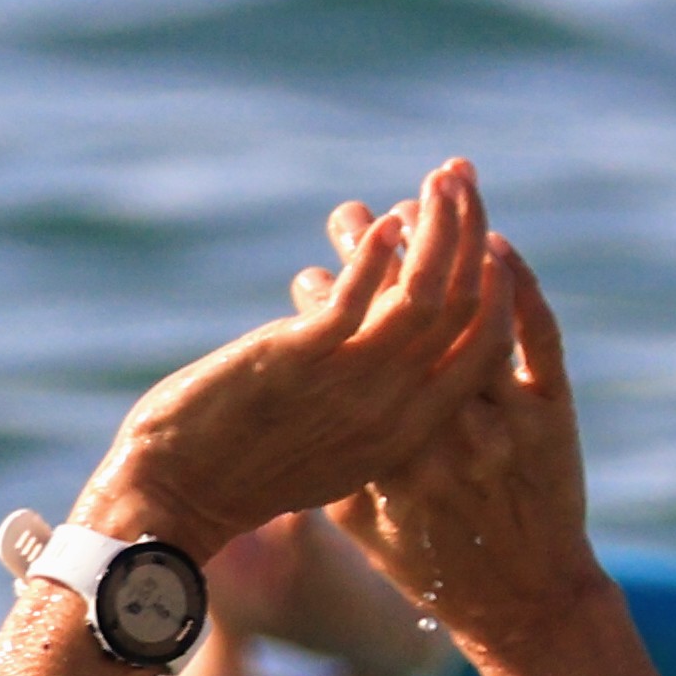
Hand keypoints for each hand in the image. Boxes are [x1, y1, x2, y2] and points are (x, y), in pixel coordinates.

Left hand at [73, 160, 510, 559]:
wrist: (181, 495)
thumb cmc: (248, 472)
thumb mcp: (333, 449)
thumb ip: (371, 407)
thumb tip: (376, 351)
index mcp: (406, 431)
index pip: (480, 350)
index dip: (494, 286)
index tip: (488, 235)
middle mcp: (392, 410)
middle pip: (461, 310)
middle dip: (470, 234)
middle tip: (464, 180)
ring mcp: (350, 385)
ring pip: (421, 295)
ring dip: (435, 227)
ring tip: (438, 180)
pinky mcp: (301, 360)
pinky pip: (357, 296)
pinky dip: (375, 253)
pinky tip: (382, 221)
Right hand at [319, 233, 606, 668]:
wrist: (523, 606)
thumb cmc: (429, 566)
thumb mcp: (357, 520)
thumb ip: (322, 445)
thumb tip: (290, 388)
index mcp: (386, 459)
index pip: (356, 353)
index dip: (333, 296)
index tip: (315, 266)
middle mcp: (446, 442)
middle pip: (417, 320)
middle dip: (385, 249)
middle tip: (362, 208)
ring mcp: (505, 429)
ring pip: (478, 318)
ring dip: (459, 245)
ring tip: (442, 191)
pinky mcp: (553, 418)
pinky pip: (538, 341)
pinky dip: (521, 289)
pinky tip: (499, 246)